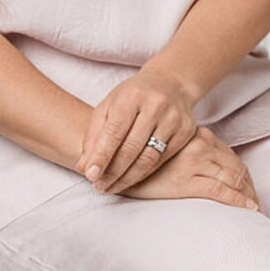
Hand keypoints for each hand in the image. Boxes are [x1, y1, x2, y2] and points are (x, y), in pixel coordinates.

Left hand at [74, 68, 197, 194]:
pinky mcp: (186, 132)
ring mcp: (173, 118)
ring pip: (148, 158)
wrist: (171, 83)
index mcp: (132, 95)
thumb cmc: (133, 96)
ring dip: (127, 178)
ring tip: (111, 187)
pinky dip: (144, 173)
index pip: (115, 130)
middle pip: (131, 148)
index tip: (90, 176)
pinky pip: (162, 160)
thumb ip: (94, 134)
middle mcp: (155, 105)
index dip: (101, 155)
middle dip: (112, 172)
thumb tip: (84, 167)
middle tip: (98, 186)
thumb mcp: (110, 105)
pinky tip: (131, 178)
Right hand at [115, 125, 261, 210]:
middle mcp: (200, 144)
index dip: (244, 175)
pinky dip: (238, 200)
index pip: (231, 156)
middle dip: (249, 187)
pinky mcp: (186, 180)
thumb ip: (192, 148)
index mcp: (199, 135)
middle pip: (236, 167)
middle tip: (256, 202)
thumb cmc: (145, 152)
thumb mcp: (175, 145)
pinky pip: (220, 191)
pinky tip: (248, 208)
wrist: (119, 156)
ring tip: (254, 207)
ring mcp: (194, 162)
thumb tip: (212, 162)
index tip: (250, 188)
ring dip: (247, 194)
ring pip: (233, 177)